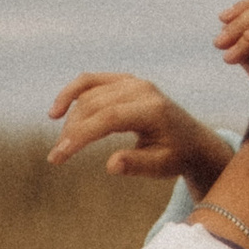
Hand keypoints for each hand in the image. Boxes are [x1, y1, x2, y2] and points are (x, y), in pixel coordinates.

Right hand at [46, 73, 229, 187]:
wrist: (192, 140)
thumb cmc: (176, 156)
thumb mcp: (162, 167)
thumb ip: (137, 164)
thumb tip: (111, 165)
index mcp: (152, 109)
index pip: (109, 118)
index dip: (82, 135)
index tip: (60, 154)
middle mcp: (141, 89)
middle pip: (95, 105)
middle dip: (72, 131)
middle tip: (57, 157)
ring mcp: (132, 81)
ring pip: (89, 94)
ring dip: (71, 119)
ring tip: (62, 146)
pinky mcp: (123, 81)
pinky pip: (91, 81)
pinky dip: (72, 93)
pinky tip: (56, 111)